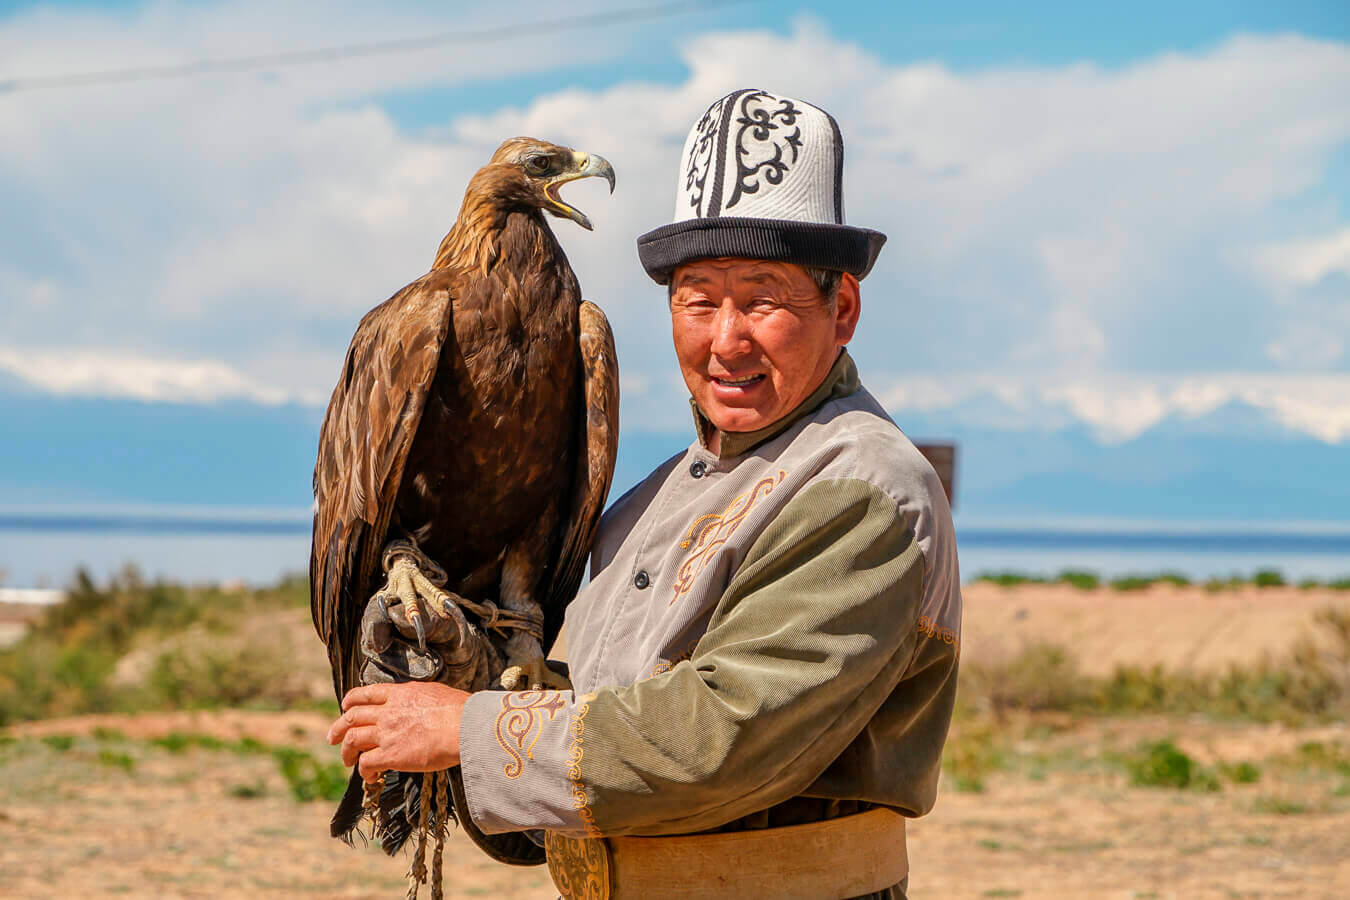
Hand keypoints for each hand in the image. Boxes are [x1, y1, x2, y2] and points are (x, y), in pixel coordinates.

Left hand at [326, 682, 470, 781]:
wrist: (466, 727)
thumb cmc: (460, 711)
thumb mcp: (434, 693)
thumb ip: (418, 698)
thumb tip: (419, 702)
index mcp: (399, 694)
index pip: (364, 694)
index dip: (350, 701)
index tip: (345, 707)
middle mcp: (388, 712)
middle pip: (352, 717)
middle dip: (338, 728)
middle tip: (332, 737)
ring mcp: (387, 734)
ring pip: (352, 740)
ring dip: (346, 752)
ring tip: (347, 761)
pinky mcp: (391, 755)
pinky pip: (366, 764)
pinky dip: (364, 771)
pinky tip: (370, 777)